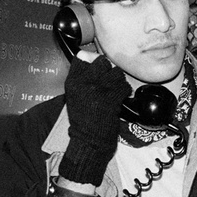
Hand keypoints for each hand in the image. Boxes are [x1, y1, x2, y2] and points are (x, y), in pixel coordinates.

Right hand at [58, 54, 130, 185]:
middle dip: (108, 69)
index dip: (93, 60)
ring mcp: (98, 90)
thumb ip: (82, 78)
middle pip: (101, 61)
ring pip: (116, 72)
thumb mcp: (75, 96)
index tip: (97, 67)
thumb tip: (90, 58)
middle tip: (109, 79)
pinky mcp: (112, 98)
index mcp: (72, 82)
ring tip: (115, 90)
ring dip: (118, 80)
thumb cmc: (83, 120)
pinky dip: (125, 91)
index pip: (82, 57)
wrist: (89, 140)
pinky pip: (124, 86)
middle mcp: (84, 83)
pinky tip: (120, 98)